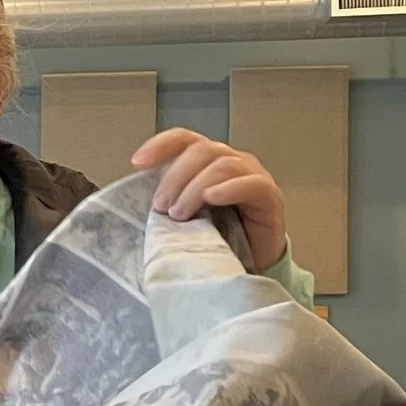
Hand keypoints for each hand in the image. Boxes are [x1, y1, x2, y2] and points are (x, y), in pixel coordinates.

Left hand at [129, 127, 289, 273]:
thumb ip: (168, 200)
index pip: (184, 139)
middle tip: (161, 207)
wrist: (251, 266)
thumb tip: (136, 198)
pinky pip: (250, 184)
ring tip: (180, 215)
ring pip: (222, 165)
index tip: (137, 163)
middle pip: (201, 150)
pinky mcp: (269, 195)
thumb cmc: (216, 238)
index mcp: (208, 161)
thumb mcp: (185, 216)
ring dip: (195, 188)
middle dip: (176, 177)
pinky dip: (228, 189)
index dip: (160, 145)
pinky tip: (212, 198)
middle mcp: (232, 160)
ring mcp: (253, 175)